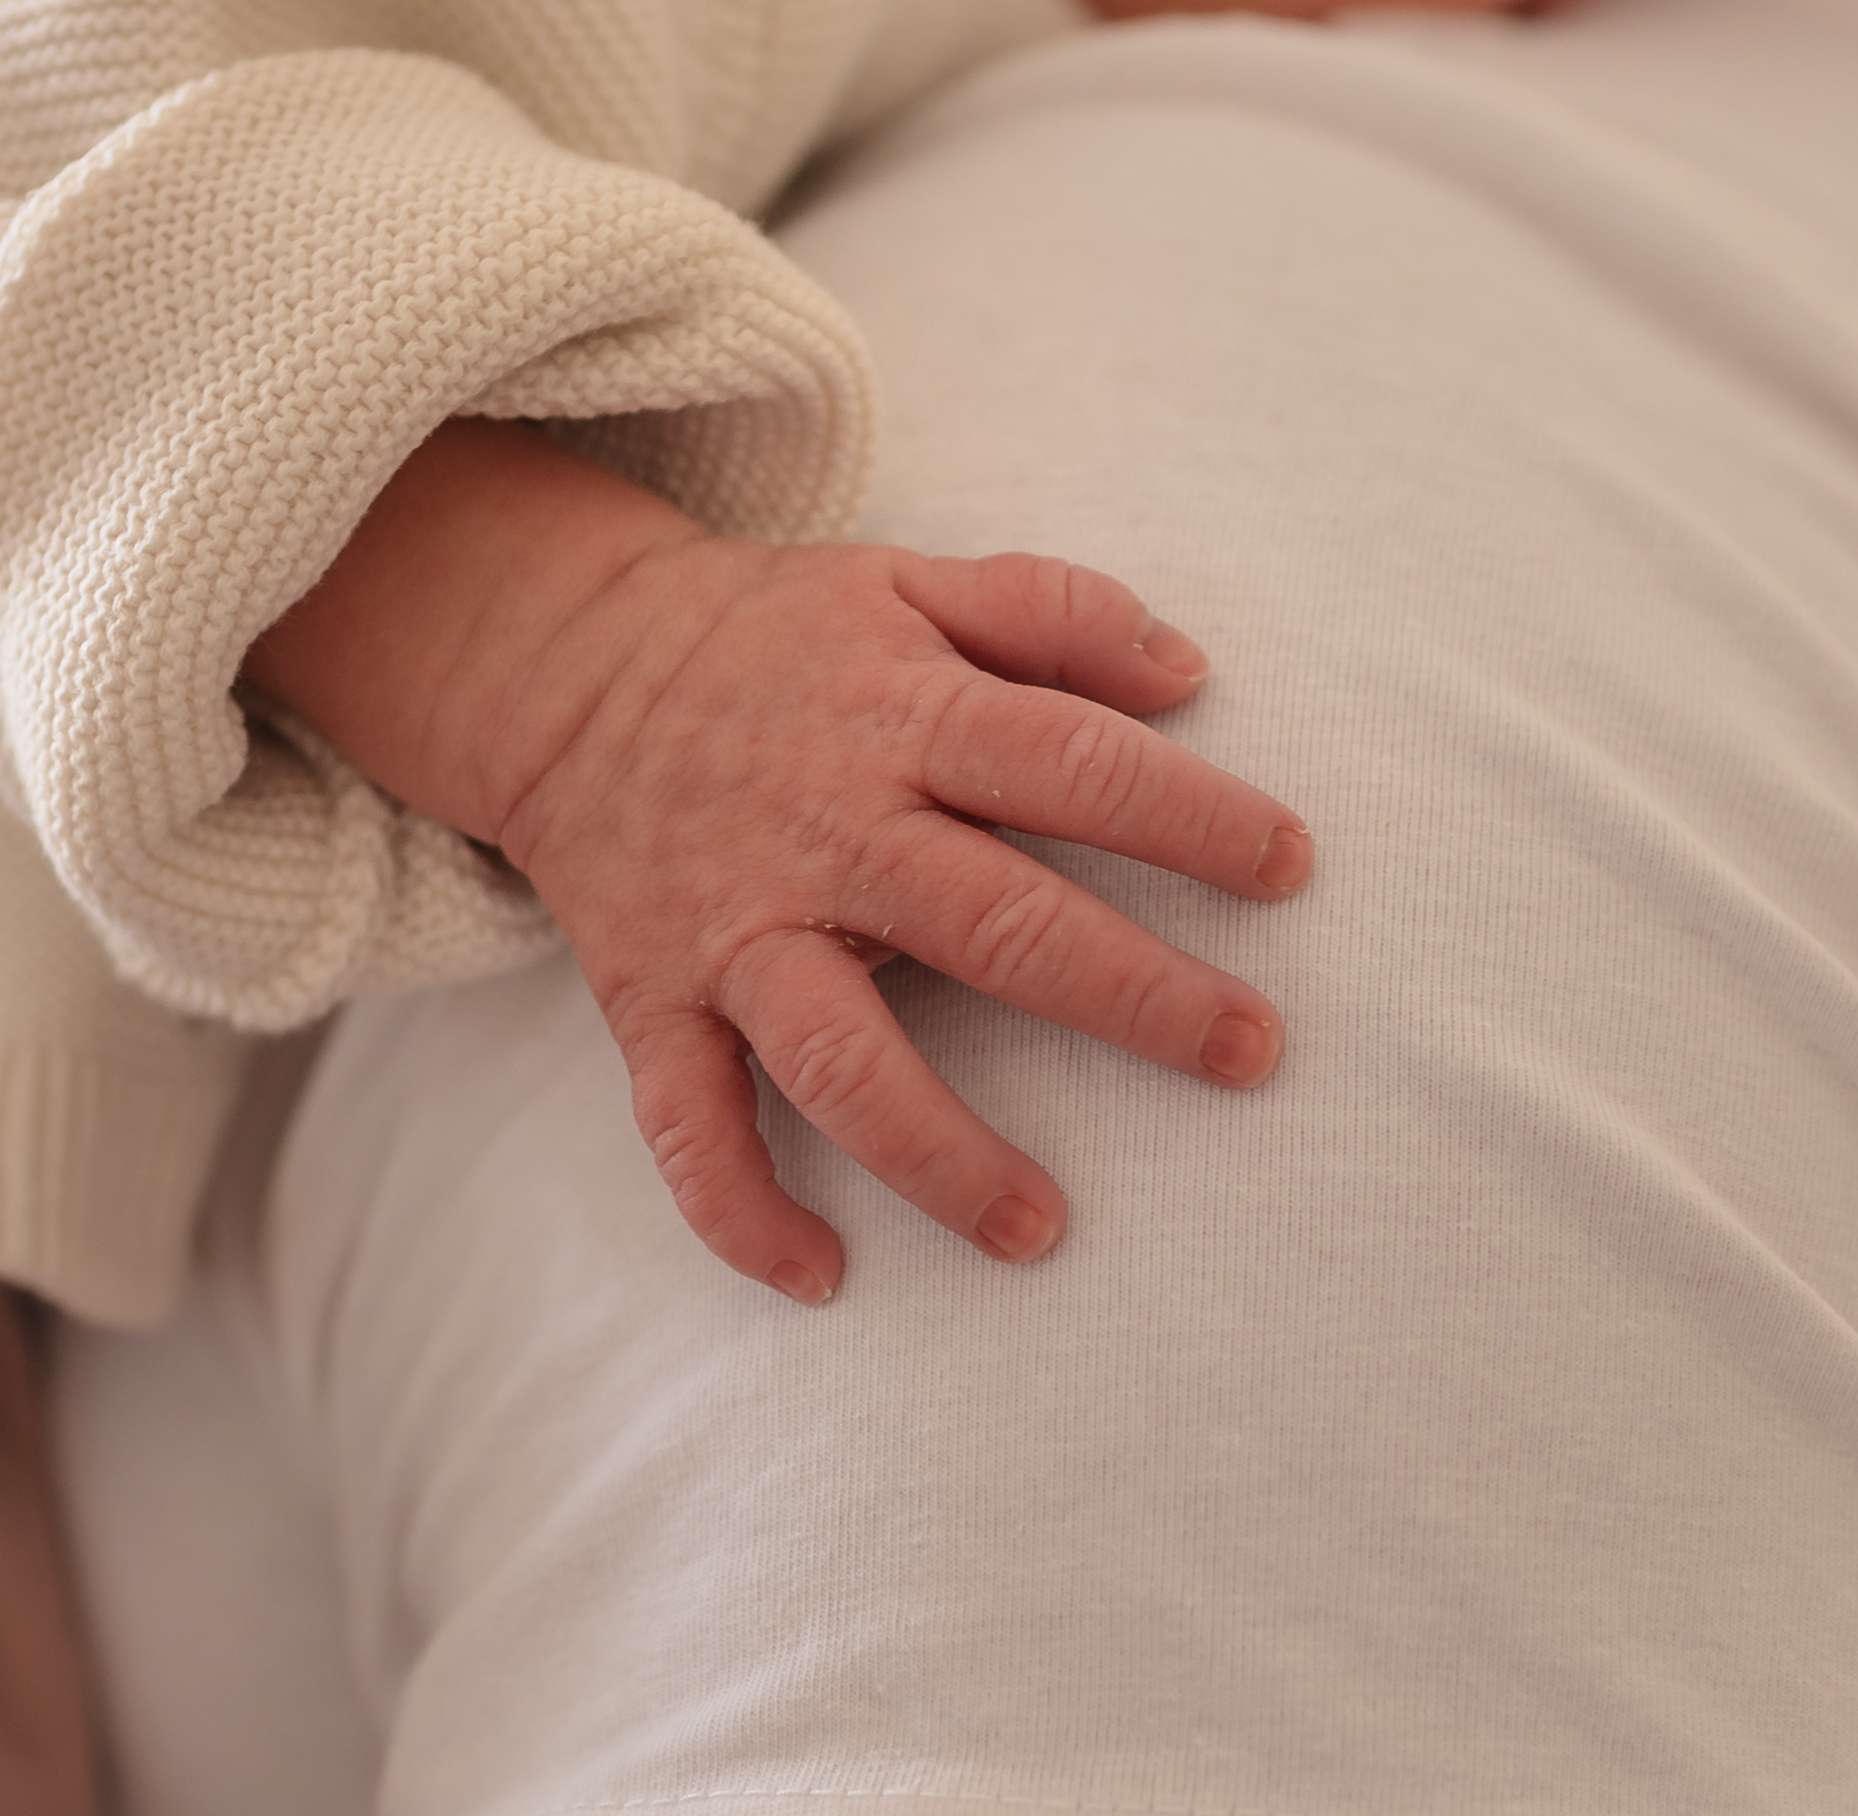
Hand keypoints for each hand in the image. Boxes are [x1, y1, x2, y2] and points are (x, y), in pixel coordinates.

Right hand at [250, 423, 1311, 1305]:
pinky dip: (745, 1213)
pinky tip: (824, 1277)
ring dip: (943, 1151)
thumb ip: (1050, 610)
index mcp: (902, 714)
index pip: (1070, 762)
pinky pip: (688, 1128)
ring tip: (1046, 1228)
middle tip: (1252, 1052)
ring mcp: (736, 926)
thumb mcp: (909, 580)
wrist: (567, 666)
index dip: (1188, 815)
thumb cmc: (776, 637)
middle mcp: (827, 828)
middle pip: (994, 922)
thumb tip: (1188, 671)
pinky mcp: (655, 1000)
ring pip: (842, 1056)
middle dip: (1132, 995)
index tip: (1290, 866)